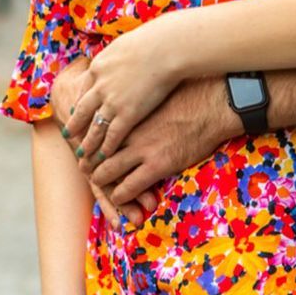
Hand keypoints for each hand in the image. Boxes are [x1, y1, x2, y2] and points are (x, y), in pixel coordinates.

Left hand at [64, 15, 191, 162]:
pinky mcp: (127, 114)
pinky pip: (112, 135)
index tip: (74, 110)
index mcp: (98, 67)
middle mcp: (99, 86)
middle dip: (75, 124)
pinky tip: (103, 157)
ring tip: (82, 154)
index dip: (79, 101)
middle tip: (68, 135)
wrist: (164, 48)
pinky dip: (106, 147)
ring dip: (88, 142)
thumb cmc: (153, 41)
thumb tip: (123, 52)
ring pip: (94, 127)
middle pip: (82, 110)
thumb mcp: (126, 43)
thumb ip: (120, 54)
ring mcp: (112, 101)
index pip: (85, 89)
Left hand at [91, 77, 236, 205]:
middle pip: (98, 151)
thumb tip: (137, 99)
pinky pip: (129, 186)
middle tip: (84, 168)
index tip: (86, 143)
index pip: (101, 131)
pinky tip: (118, 199)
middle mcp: (130, 132)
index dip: (91, 139)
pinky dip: (120, 196)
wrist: (212, 105)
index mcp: (129, 114)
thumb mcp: (157, 95)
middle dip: (89, 162)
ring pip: (107, 171)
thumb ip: (142, 103)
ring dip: (100, 182)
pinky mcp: (157, 165)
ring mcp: (142, 150)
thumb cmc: (190, 96)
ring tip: (98, 186)